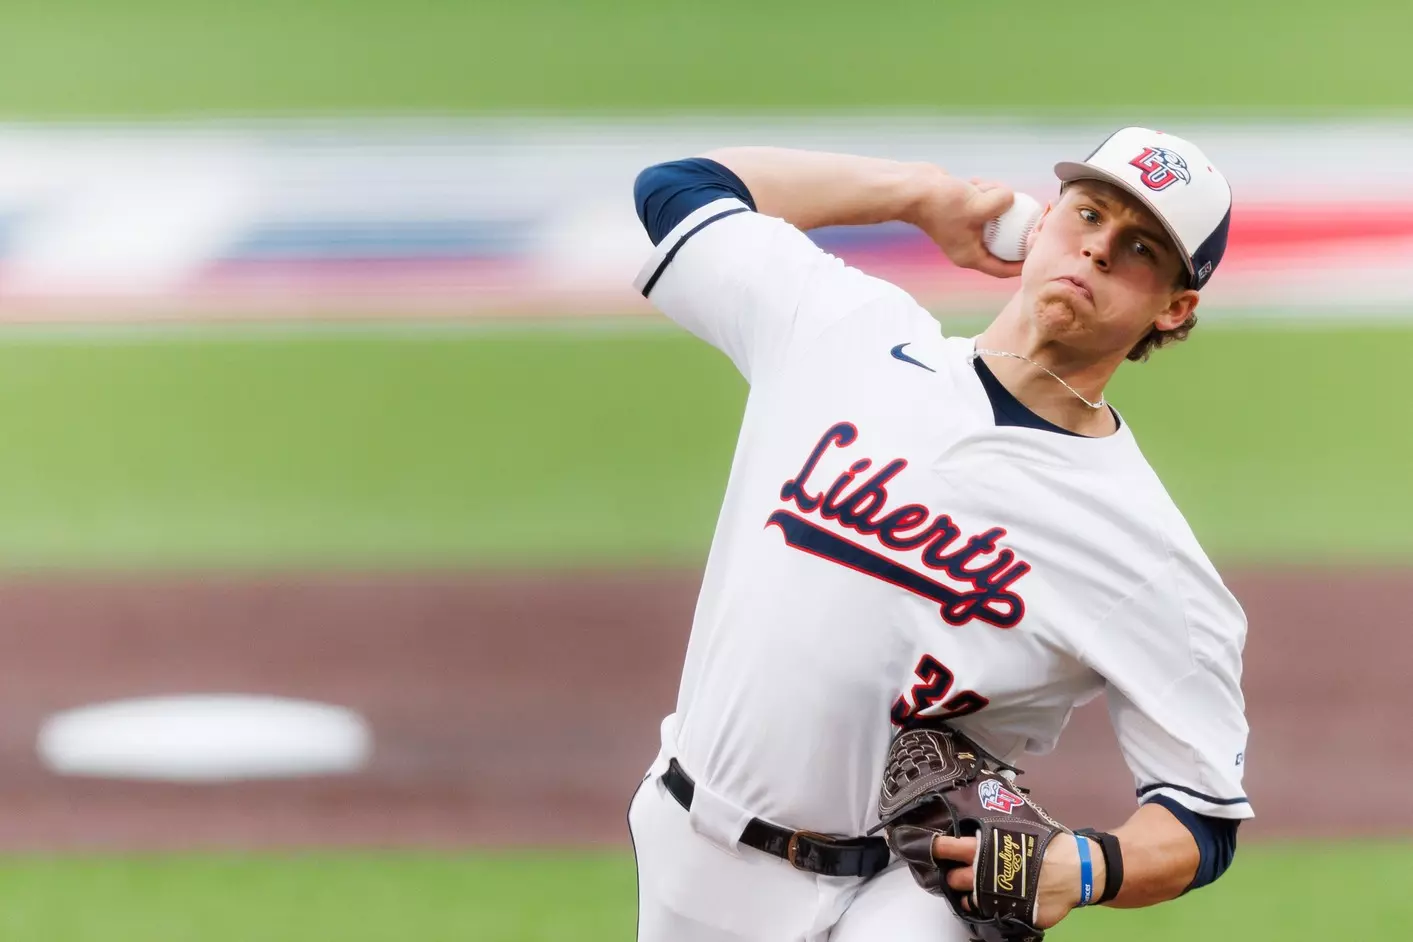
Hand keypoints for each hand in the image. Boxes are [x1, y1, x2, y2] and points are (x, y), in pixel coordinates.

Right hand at [903, 173, 1025, 279]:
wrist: (914, 188)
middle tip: (1031, 214)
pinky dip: (984, 191)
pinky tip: (975, 183)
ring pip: (994, 217)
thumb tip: (1012, 198)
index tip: (1040, 252)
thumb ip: (1002, 203)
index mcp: (970, 256)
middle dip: (1015, 227)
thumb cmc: (940, 204)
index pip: (1003, 269)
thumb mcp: (978, 205)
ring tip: (985, 189)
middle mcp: (967, 245)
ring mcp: (965, 227)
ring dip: (995, 200)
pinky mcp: (962, 211)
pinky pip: (983, 203)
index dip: (1023, 264)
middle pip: (1002, 242)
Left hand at [932, 832, 1104, 928]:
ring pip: (968, 900)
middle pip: (953, 879)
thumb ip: (996, 829)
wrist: (1077, 871)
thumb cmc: (1048, 844)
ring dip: (968, 895)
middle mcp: (984, 875)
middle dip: (953, 875)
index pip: (948, 848)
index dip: (936, 848)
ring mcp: (996, 897)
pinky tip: (994, 901)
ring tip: (975, 890)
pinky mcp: (1009, 914)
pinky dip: (988, 909)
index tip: (929, 847)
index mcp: (984, 849)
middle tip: (960, 871)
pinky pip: (990, 913)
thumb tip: (981, 812)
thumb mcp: (1020, 828)